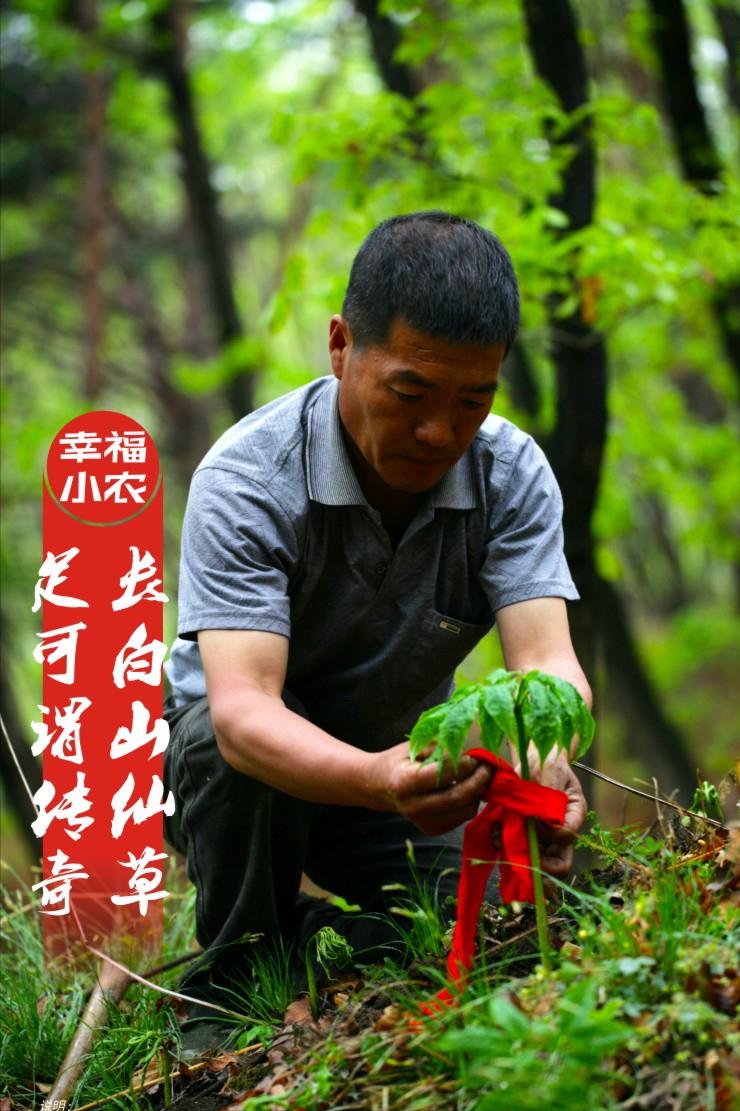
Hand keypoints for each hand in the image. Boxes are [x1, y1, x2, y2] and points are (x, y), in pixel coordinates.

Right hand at [370, 742, 492, 834]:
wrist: (380, 786)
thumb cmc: (398, 761)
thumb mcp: (413, 747)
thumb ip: (439, 749)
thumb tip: (470, 751)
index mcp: (404, 782)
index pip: (441, 776)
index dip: (463, 765)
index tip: (475, 755)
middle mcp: (412, 806)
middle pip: (456, 798)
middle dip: (478, 781)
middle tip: (489, 766)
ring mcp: (421, 821)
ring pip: (463, 811)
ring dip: (477, 793)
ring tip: (481, 775)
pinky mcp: (431, 829)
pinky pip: (461, 818)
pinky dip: (470, 803)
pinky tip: (469, 788)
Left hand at [491, 745, 585, 878]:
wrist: (533, 758)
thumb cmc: (546, 761)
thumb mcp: (551, 769)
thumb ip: (550, 792)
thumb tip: (542, 818)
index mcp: (573, 814)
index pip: (566, 836)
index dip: (548, 835)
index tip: (531, 822)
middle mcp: (561, 831)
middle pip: (558, 864)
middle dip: (537, 864)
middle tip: (516, 853)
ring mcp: (544, 837)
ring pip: (537, 863)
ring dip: (516, 856)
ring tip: (499, 838)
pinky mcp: (526, 835)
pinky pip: (517, 851)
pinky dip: (504, 845)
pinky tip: (495, 830)